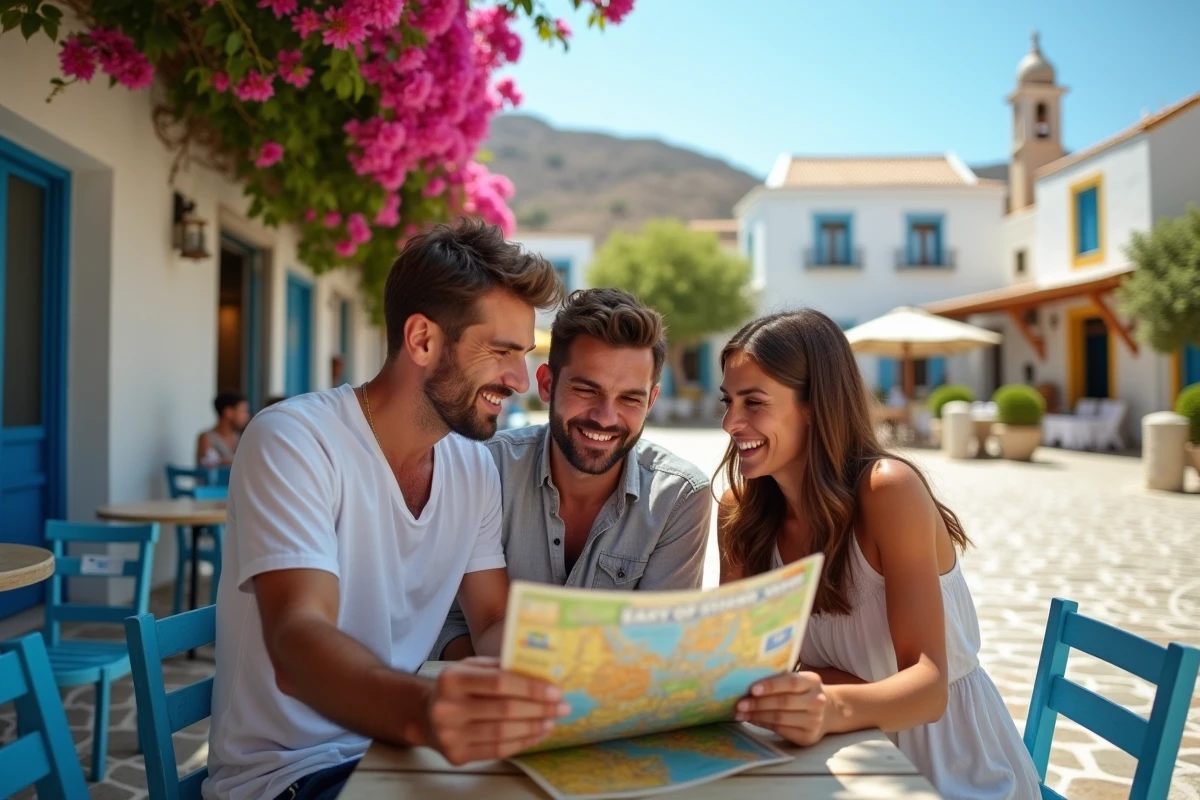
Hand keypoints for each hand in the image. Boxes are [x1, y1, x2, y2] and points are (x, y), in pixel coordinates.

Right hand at [422, 656, 569, 764]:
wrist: (425, 715)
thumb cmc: (458, 687)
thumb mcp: (472, 667)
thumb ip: (501, 667)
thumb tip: (542, 673)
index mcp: (452, 679)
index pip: (499, 683)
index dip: (530, 688)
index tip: (555, 691)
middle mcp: (448, 708)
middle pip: (504, 710)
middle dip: (539, 709)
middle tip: (563, 707)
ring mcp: (450, 735)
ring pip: (503, 733)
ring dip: (534, 727)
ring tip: (552, 721)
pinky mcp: (457, 755)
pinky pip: (497, 750)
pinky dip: (522, 742)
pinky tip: (537, 734)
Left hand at [735, 671, 827, 745]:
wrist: (826, 712)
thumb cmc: (802, 692)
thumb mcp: (798, 681)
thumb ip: (779, 679)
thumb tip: (747, 682)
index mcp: (812, 681)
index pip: (791, 682)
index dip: (770, 686)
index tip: (752, 689)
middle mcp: (816, 701)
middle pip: (783, 702)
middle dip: (758, 703)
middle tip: (739, 704)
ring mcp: (814, 720)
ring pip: (780, 718)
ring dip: (757, 716)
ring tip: (740, 713)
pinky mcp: (807, 736)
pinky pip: (781, 730)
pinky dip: (763, 724)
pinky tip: (752, 720)